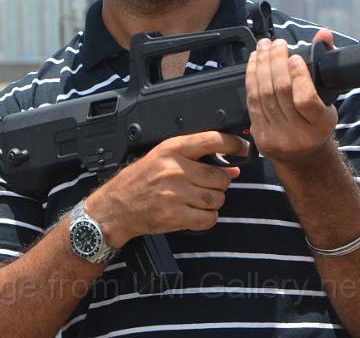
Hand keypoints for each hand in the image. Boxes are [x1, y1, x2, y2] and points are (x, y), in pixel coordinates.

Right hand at [85, 131, 247, 248]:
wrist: (115, 206)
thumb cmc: (140, 180)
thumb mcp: (163, 158)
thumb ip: (195, 159)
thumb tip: (232, 169)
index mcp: (172, 149)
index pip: (212, 140)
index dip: (234, 144)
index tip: (244, 148)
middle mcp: (174, 169)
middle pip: (221, 176)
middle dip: (221, 182)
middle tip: (210, 184)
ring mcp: (175, 194)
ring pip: (217, 198)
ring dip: (215, 201)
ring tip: (200, 199)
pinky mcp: (174, 216)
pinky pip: (208, 219)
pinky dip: (207, 218)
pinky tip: (196, 213)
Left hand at [245, 29, 337, 165]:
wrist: (303, 158)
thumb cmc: (317, 123)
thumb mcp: (328, 99)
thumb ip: (325, 64)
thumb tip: (324, 33)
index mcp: (321, 125)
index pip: (306, 100)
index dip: (298, 76)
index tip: (295, 57)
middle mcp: (299, 134)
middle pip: (280, 92)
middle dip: (275, 62)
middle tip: (276, 44)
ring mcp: (277, 136)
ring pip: (263, 95)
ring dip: (261, 65)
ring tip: (263, 47)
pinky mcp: (260, 135)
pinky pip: (251, 102)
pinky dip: (251, 78)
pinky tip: (253, 62)